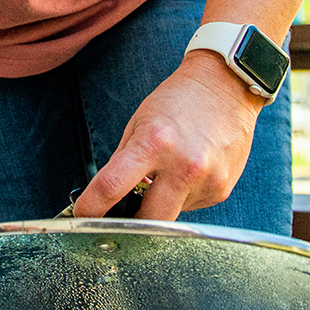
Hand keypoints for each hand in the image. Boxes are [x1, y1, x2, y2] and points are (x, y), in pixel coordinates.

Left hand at [72, 53, 263, 221]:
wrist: (225, 85)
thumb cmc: (178, 100)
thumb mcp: (139, 123)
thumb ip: (122, 162)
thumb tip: (106, 197)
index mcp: (153, 143)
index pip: (111, 187)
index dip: (91, 208)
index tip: (83, 215)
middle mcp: (183, 166)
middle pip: (146, 222)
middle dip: (131, 224)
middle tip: (122, 215)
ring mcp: (207, 181)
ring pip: (171, 217)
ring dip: (160, 205)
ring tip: (167, 174)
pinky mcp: (221, 190)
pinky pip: (191, 207)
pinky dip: (181, 197)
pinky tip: (187, 172)